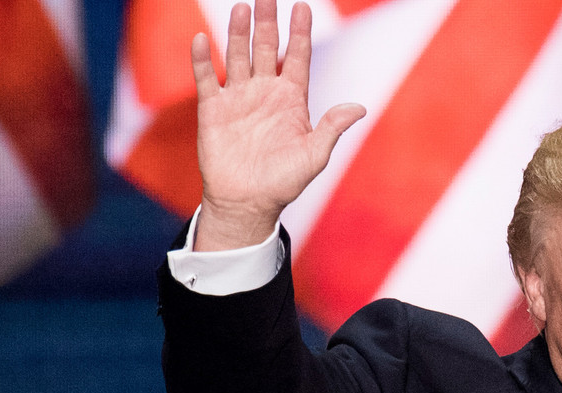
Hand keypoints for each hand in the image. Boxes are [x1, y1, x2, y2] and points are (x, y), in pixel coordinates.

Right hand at [193, 0, 365, 250]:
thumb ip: (332, 128)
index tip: (302, 7)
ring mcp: (238, 98)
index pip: (297, 56)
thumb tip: (359, 108)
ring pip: (238, 56)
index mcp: (291, 99)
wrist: (247, 203)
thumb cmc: (283, 182)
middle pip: (267, 48)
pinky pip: (206, 79)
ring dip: (238, 33)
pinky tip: (202, 40)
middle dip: (268, 22)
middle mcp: (264, 92)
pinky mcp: (212, 110)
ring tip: (241, 9)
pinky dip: (202, 60)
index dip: (300, 32)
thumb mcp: (314, 156)